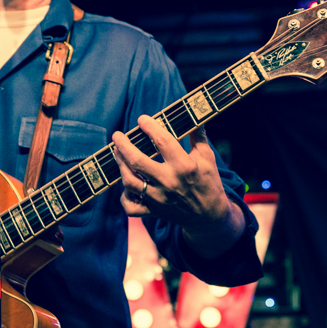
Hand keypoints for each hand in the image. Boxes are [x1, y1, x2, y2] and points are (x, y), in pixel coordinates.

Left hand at [112, 115, 244, 258]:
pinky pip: (130, 206)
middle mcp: (169, 182)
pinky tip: (126, 184)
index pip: (162, 141)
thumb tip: (193, 111)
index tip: (142, 119)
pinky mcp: (153, 212)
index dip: (150, 127)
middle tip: (117, 135)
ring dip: (120, 165)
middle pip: (137, 161)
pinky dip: (124, 196)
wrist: (209, 216)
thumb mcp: (207, 157)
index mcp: (184, 167)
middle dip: (123, 145)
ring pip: (129, 181)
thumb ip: (197, 135)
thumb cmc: (208, 182)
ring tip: (117, 153)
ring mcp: (159, 199)